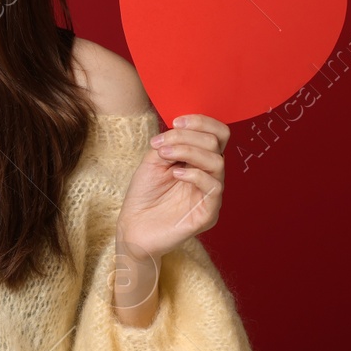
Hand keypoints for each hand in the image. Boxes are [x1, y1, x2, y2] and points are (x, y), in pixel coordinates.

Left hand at [117, 113, 228, 261]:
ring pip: (217, 162)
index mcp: (200, 161)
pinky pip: (214, 188)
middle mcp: (209, 175)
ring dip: (188, 151)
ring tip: (164, 156)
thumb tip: (181, 129)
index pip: (217, 134)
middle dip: (187, 136)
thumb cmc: (144, 195)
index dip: (201, 122)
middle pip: (217, 143)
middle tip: (161, 144)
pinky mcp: (209, 214)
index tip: (175, 121)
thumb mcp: (153, 160)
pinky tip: (175, 174)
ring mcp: (211, 195)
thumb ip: (170, 143)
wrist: (133, 228)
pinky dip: (194, 175)